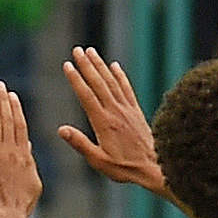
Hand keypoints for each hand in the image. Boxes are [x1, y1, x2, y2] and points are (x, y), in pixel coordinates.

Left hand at [0, 81, 42, 217]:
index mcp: (24, 153)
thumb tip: (27, 146)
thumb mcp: (33, 181)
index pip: (20, 124)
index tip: (12, 95)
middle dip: (2, 99)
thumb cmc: (22, 203)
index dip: (15, 108)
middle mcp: (11, 150)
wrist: (7, 215)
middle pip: (7, 118)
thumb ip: (30, 160)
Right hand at [59, 47, 166, 197]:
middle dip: (87, 65)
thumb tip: (61, 130)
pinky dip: (120, 76)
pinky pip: (127, 89)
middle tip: (77, 50)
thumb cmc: (125, 167)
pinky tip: (115, 66)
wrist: (155, 166)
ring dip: (101, 65)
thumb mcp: (98, 161)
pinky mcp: (136, 111)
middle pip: (98, 83)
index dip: (76, 79)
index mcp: (103, 122)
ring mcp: (127, 109)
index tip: (67, 65)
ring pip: (112, 82)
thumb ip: (80, 144)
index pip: (86, 96)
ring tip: (91, 51)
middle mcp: (115, 111)